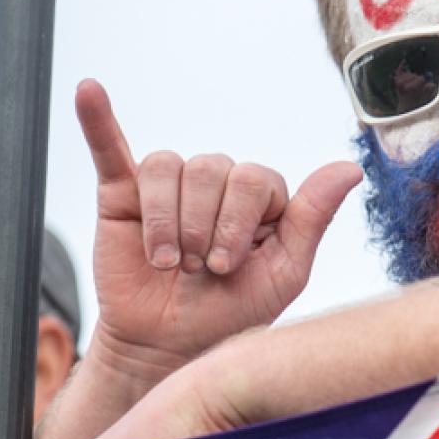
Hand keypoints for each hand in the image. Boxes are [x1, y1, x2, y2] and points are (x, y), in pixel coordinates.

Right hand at [75, 78, 362, 385]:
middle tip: (193, 269)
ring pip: (168, 167)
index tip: (225, 267)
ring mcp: (169, 185)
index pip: (254, 178)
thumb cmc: (229, 314)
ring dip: (166, 221)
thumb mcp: (283, 274)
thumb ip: (312, 218)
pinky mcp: (122, 193)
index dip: (237, 222)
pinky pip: (111, 147)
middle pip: (211, 168)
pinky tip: (89, 91)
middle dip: (201, 226)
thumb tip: (350, 167)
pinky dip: (98, 120)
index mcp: (258, 197)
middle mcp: (216, 182)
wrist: (168, 346)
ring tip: (165, 261)